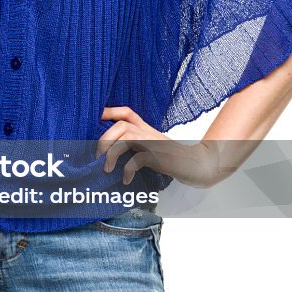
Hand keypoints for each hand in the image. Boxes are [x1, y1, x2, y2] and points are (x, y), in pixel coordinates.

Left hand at [97, 106, 228, 188]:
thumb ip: (136, 142)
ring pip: (126, 138)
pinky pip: (137, 159)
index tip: (95, 117)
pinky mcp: (158, 156)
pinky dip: (128, 170)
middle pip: (121, 124)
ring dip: (112, 154)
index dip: (109, 111)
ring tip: (107, 169)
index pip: (126, 112)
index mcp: (145, 128)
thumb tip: (110, 149)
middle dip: (104, 139)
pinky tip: (126, 179)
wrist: (195, 163)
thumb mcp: (151, 144)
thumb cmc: (171, 156)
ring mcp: (153, 143)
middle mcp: (147, 132)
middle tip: (97, 156)